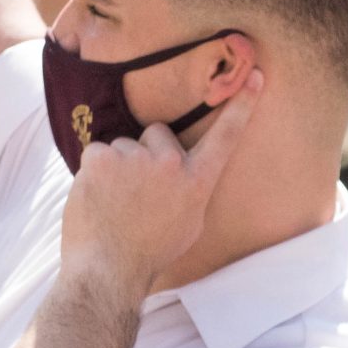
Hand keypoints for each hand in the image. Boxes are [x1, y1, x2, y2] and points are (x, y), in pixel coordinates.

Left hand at [59, 72, 261, 296]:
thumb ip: (190, 189)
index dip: (241, 105)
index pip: (225, 136)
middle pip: (157, 133)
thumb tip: (182, 169)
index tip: (254, 76)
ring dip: (118, 165)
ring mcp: (135, 158)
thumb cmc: (149, 253)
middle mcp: (170, 163)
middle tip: (137, 189)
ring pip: (124, 145)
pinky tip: (96, 197)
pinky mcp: (101, 157)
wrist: (108, 271)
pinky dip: (93, 171)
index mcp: (196, 181)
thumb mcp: (189, 224)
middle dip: (148, 151)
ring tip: (114, 201)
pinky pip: (98, 152)